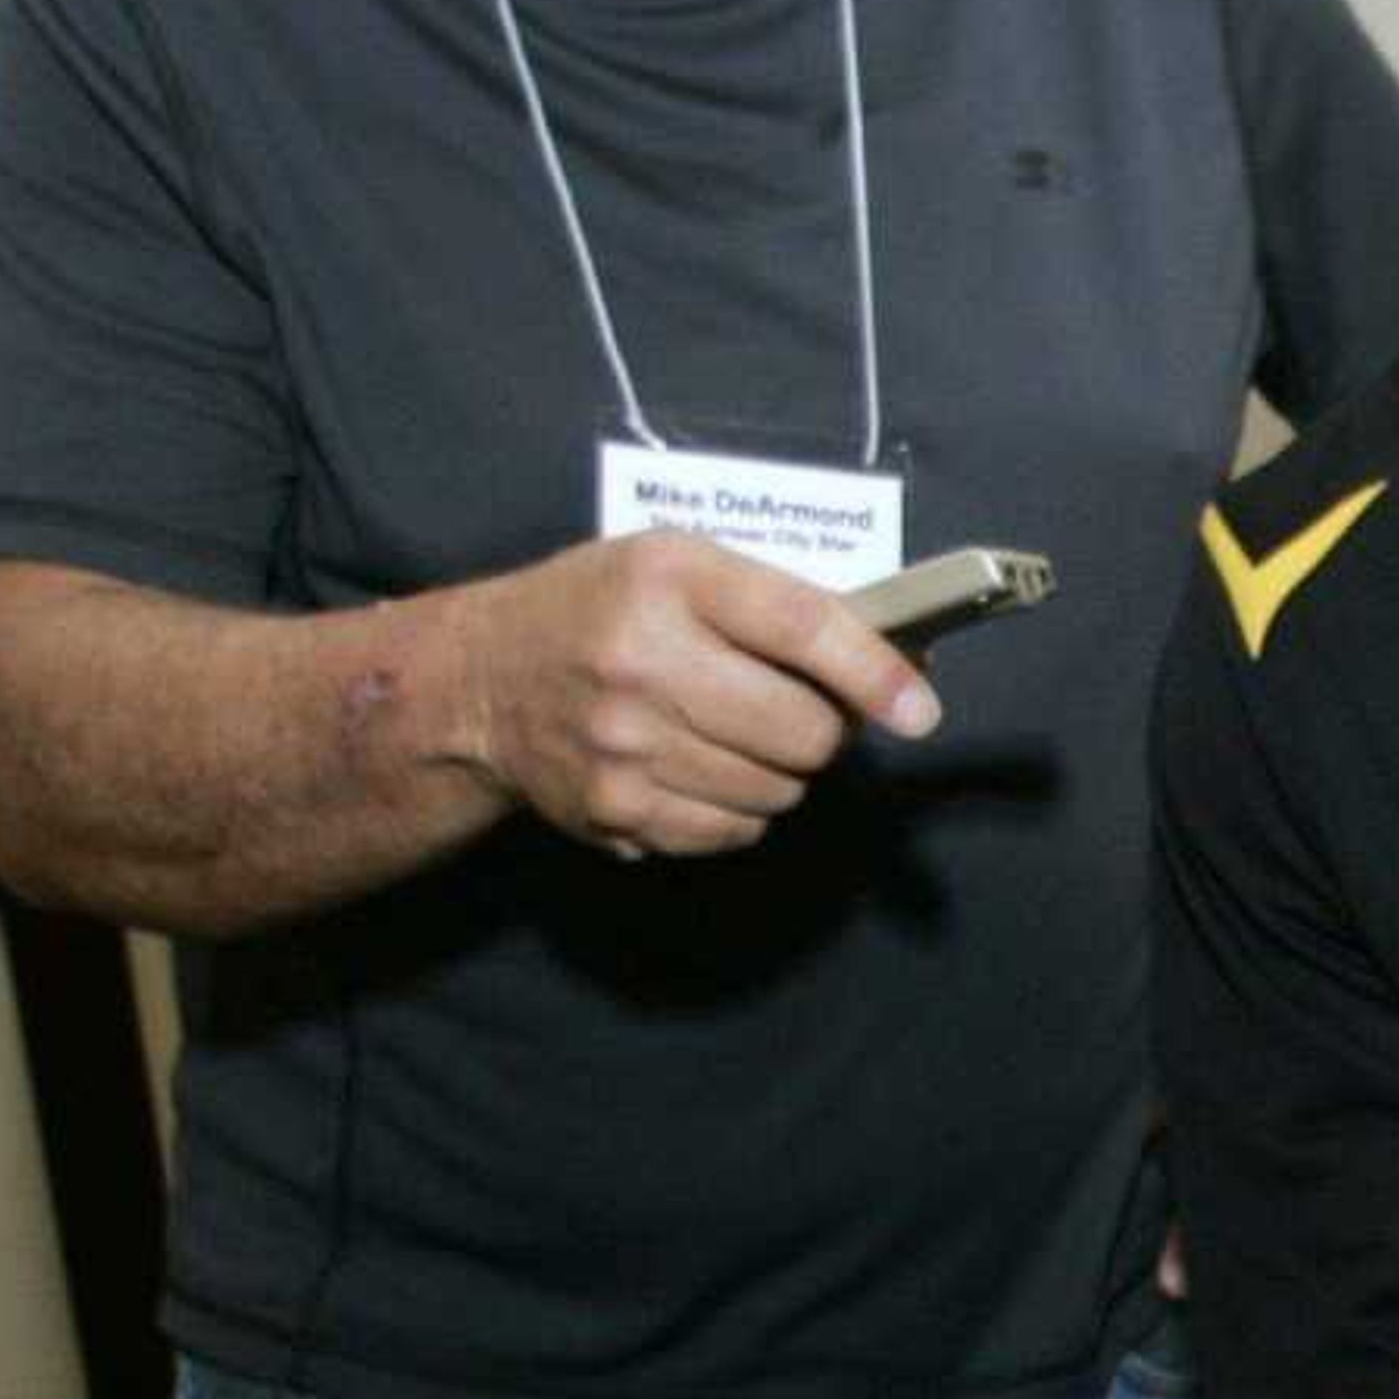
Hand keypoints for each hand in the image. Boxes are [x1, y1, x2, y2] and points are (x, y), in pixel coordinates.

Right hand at [451, 531, 942, 859]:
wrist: (479, 683)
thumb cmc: (601, 610)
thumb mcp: (678, 566)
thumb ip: (780, 604)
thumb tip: (898, 667)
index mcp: (669, 579)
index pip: (804, 629)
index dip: (876, 674)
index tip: (920, 709)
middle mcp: (642, 662)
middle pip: (803, 731)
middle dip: (823, 729)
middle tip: (799, 711)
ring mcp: (625, 746)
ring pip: (777, 791)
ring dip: (780, 772)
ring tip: (732, 734)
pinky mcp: (615, 811)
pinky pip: (734, 832)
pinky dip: (737, 810)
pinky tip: (697, 769)